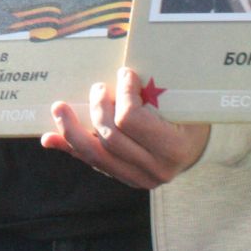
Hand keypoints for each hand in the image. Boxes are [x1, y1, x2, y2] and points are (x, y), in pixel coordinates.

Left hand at [41, 67, 208, 188]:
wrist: (200, 147)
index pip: (132, 119)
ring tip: (59, 108)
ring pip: (95, 155)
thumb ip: (155, 89)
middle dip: (97, 107)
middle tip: (97, 87)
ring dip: (72, 130)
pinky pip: (93, 163)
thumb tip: (122, 71)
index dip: (124, 93)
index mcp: (173, 147)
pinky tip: (50, 139)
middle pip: (110, 137)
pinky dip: (70, 148)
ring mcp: (139, 178)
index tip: (125, 74)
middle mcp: (156, 169)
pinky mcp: (125, 179)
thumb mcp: (183, 102)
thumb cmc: (192, 115)